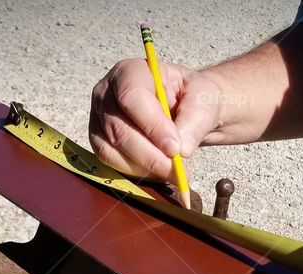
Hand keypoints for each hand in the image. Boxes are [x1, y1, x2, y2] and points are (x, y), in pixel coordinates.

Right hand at [89, 58, 222, 181]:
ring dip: (145, 167)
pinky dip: (136, 172)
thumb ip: (194, 121)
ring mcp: (99, 118)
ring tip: (174, 172)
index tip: (175, 148)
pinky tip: (158, 172)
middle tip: (178, 169)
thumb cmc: (193, 98)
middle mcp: (106, 93)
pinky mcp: (99, 142)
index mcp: (130, 72)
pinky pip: (111, 163)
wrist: (188, 110)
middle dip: (150, 155)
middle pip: (119, 128)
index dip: (152, 125)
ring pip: (112, 149)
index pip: (132, 97)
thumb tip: (181, 150)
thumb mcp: (203, 100)